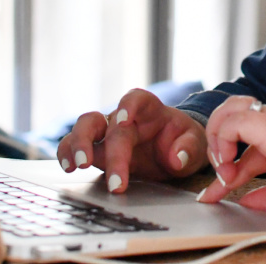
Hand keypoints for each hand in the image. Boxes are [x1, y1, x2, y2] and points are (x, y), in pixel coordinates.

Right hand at [56, 88, 205, 192]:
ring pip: (85, 128)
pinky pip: (77, 146)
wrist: (178, 151)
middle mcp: (125, 119)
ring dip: (77, 144)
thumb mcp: (197, 145)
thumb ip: (189, 149)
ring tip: (77, 165)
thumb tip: (176, 159)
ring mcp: (109, 133)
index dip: (128, 106)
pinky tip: (68, 167)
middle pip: (106, 121)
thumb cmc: (185, 143)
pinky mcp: (100, 150)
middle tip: (91, 163)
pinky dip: (68, 154)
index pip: (136, 99)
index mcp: (151, 110)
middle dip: (99, 143)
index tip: (124, 120)